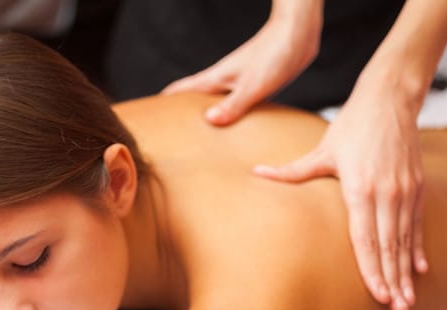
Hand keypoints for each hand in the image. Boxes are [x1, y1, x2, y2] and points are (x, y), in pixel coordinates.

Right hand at [162, 1, 322, 125]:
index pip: (179, 90)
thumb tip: (210, 121)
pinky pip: (233, 105)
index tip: (148, 120)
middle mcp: (222, 80)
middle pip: (193, 99)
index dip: (162, 103)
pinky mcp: (253, 86)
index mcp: (216, 79)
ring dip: (205, 117)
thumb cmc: (276, 53)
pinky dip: (228, 117)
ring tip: (200, 139)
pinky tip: (233, 130)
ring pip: (213, 103)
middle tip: (171, 138)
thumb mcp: (253, 86)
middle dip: (180, 115)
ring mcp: (236, 82)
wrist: (298, 33)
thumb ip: (233, 105)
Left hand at [253, 75, 427, 309]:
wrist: (390, 99)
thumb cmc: (351, 126)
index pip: (365, 239)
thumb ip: (291, 171)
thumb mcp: (320, 150)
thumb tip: (256, 172)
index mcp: (360, 189)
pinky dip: (418, 249)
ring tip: (408, 301)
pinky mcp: (417, 186)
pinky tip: (421, 270)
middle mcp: (387, 194)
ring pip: (406, 241)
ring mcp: (405, 191)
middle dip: (393, 281)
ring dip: (407, 272)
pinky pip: (418, 225)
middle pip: (389, 247)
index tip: (377, 295)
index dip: (372, 270)